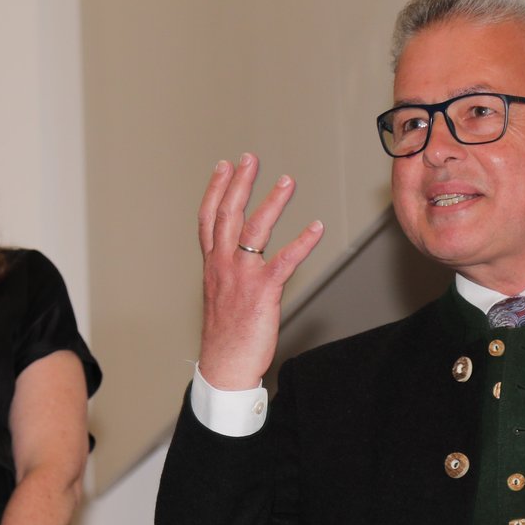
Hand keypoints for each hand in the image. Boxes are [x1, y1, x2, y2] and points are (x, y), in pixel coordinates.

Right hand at [196, 153, 325, 389]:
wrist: (224, 366)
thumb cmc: (225, 337)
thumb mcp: (220, 296)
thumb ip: (227, 272)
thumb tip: (238, 260)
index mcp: (212, 266)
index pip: (209, 219)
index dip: (216, 190)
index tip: (224, 167)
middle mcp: (223, 266)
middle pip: (227, 215)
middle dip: (240, 183)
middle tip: (250, 158)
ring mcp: (241, 277)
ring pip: (254, 230)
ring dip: (272, 202)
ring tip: (287, 181)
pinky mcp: (262, 292)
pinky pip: (285, 261)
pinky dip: (302, 242)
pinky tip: (316, 227)